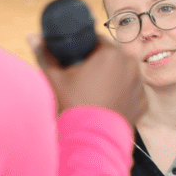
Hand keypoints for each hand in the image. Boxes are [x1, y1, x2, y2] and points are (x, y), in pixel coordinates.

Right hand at [30, 34, 144, 122]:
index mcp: (111, 53)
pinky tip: (107, 101)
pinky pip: (131, 90)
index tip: (77, 58)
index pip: (97, 40)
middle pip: (111, 56)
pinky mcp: (143, 101)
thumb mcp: (55, 78)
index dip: (85, 47)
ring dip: (112, 76)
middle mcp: (130, 64)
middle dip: (99, 62)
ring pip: (122, 72)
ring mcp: (139, 84)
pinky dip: (122, 93)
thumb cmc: (74, 104)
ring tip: (96, 89)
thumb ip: (44, 55)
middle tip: (84, 75)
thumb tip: (32, 36)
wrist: (93, 138)